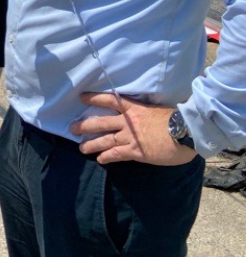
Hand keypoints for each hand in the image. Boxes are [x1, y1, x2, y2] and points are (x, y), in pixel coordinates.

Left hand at [70, 92, 196, 165]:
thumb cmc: (176, 119)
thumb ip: (143, 113)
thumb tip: (140, 116)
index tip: (81, 97)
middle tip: (72, 128)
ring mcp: (130, 137)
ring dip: (92, 144)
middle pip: (101, 122)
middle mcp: (128, 121)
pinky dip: (107, 157)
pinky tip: (100, 159)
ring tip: (81, 148)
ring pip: (105, 140)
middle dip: (85, 125)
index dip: (94, 98)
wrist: (185, 132)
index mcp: (134, 108)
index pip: (109, 100)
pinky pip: (117, 154)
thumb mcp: (156, 110)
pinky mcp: (136, 152)